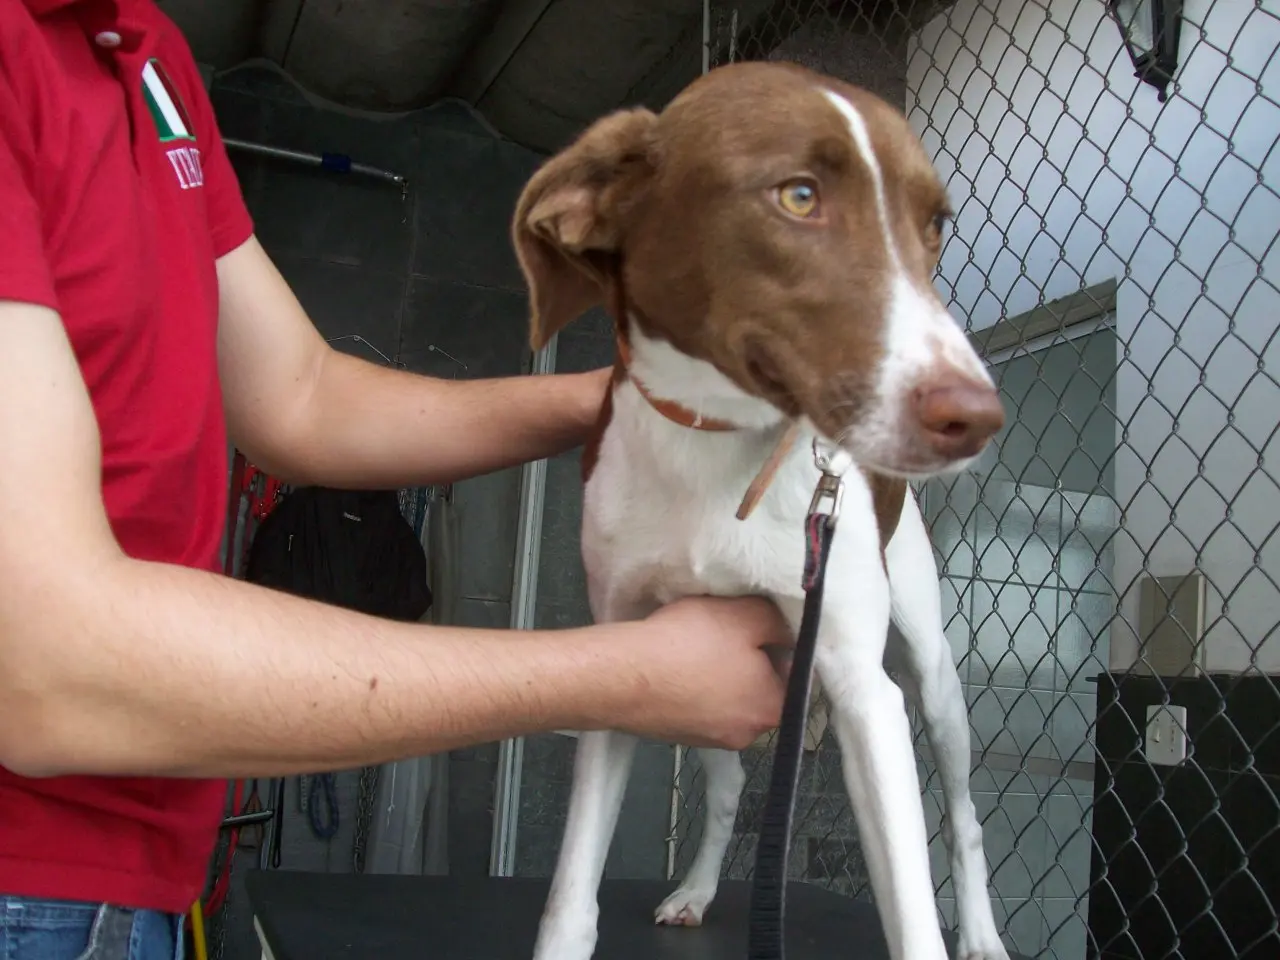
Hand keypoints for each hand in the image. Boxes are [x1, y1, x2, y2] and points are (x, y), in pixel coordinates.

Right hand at [614, 596, 793, 750]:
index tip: (757, 624)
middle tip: (725, 631)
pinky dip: (691, 687)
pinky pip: (696, 706)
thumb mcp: (746, 615)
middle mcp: (747, 735)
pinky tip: (674, 664)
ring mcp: (709, 740)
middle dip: (748, 661)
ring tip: (695, 645)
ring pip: (726, 698)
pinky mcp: (677, 737)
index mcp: (774, 710)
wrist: (622, 675)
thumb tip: (789, 631)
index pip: (796, 675)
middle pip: (760, 689)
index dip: (779, 644)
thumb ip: (779, 622)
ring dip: (717, 675)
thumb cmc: (692, 643)